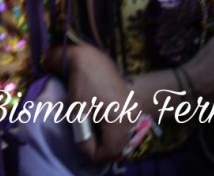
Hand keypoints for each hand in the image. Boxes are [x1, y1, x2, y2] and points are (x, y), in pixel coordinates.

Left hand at [48, 44, 133, 161]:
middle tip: (86, 140)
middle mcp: (132, 117)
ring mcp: (134, 110)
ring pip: (122, 136)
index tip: (83, 147)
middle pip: (118, 145)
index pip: (110, 150)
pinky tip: (100, 121)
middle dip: (102, 147)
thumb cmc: (82, 84)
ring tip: (92, 130)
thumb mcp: (79, 113)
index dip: (95, 154)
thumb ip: (84, 138)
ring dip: (108, 138)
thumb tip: (88, 152)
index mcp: (120, 121)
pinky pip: (124, 126)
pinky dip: (113, 129)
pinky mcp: (132, 104)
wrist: (90, 59)